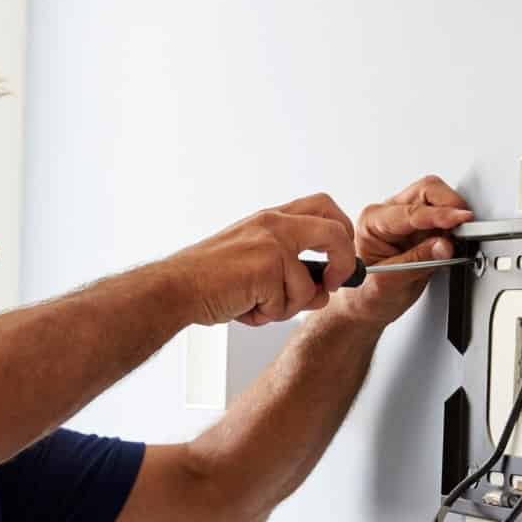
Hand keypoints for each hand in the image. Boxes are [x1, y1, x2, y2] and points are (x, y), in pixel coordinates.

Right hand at [166, 194, 357, 326]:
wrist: (177, 288)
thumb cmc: (208, 279)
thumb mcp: (255, 262)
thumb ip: (290, 269)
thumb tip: (323, 290)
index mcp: (271, 219)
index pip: (323, 207)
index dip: (342, 233)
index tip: (340, 259)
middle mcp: (275, 225)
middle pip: (335, 232)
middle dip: (344, 262)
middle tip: (332, 282)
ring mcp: (273, 244)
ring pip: (309, 287)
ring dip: (285, 308)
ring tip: (255, 304)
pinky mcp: (268, 268)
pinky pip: (288, 304)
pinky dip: (267, 315)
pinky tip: (245, 307)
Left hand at [327, 176, 475, 326]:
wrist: (365, 304)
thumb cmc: (366, 293)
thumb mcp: (388, 283)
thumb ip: (417, 262)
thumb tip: (444, 245)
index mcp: (372, 222)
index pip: (412, 212)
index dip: (440, 215)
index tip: (460, 219)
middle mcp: (388, 213)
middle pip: (428, 191)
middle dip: (450, 206)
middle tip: (464, 229)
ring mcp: (406, 217)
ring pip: (438, 199)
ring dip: (453, 217)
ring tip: (455, 241)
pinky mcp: (421, 226)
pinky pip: (444, 215)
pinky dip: (454, 226)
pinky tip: (451, 243)